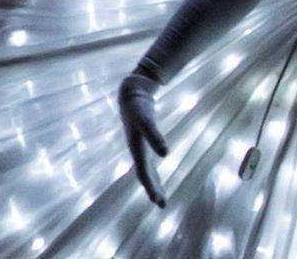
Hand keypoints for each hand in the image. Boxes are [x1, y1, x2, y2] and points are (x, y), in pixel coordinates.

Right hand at [118, 73, 167, 207]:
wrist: (131, 92)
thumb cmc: (138, 106)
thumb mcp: (146, 121)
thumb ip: (155, 136)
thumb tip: (166, 155)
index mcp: (136, 149)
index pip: (144, 174)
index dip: (151, 187)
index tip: (158, 202)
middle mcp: (136, 150)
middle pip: (145, 174)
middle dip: (153, 189)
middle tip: (162, 204)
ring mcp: (138, 146)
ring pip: (146, 169)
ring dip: (153, 182)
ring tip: (160, 196)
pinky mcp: (143, 140)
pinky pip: (147, 160)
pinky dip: (152, 170)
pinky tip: (156, 173)